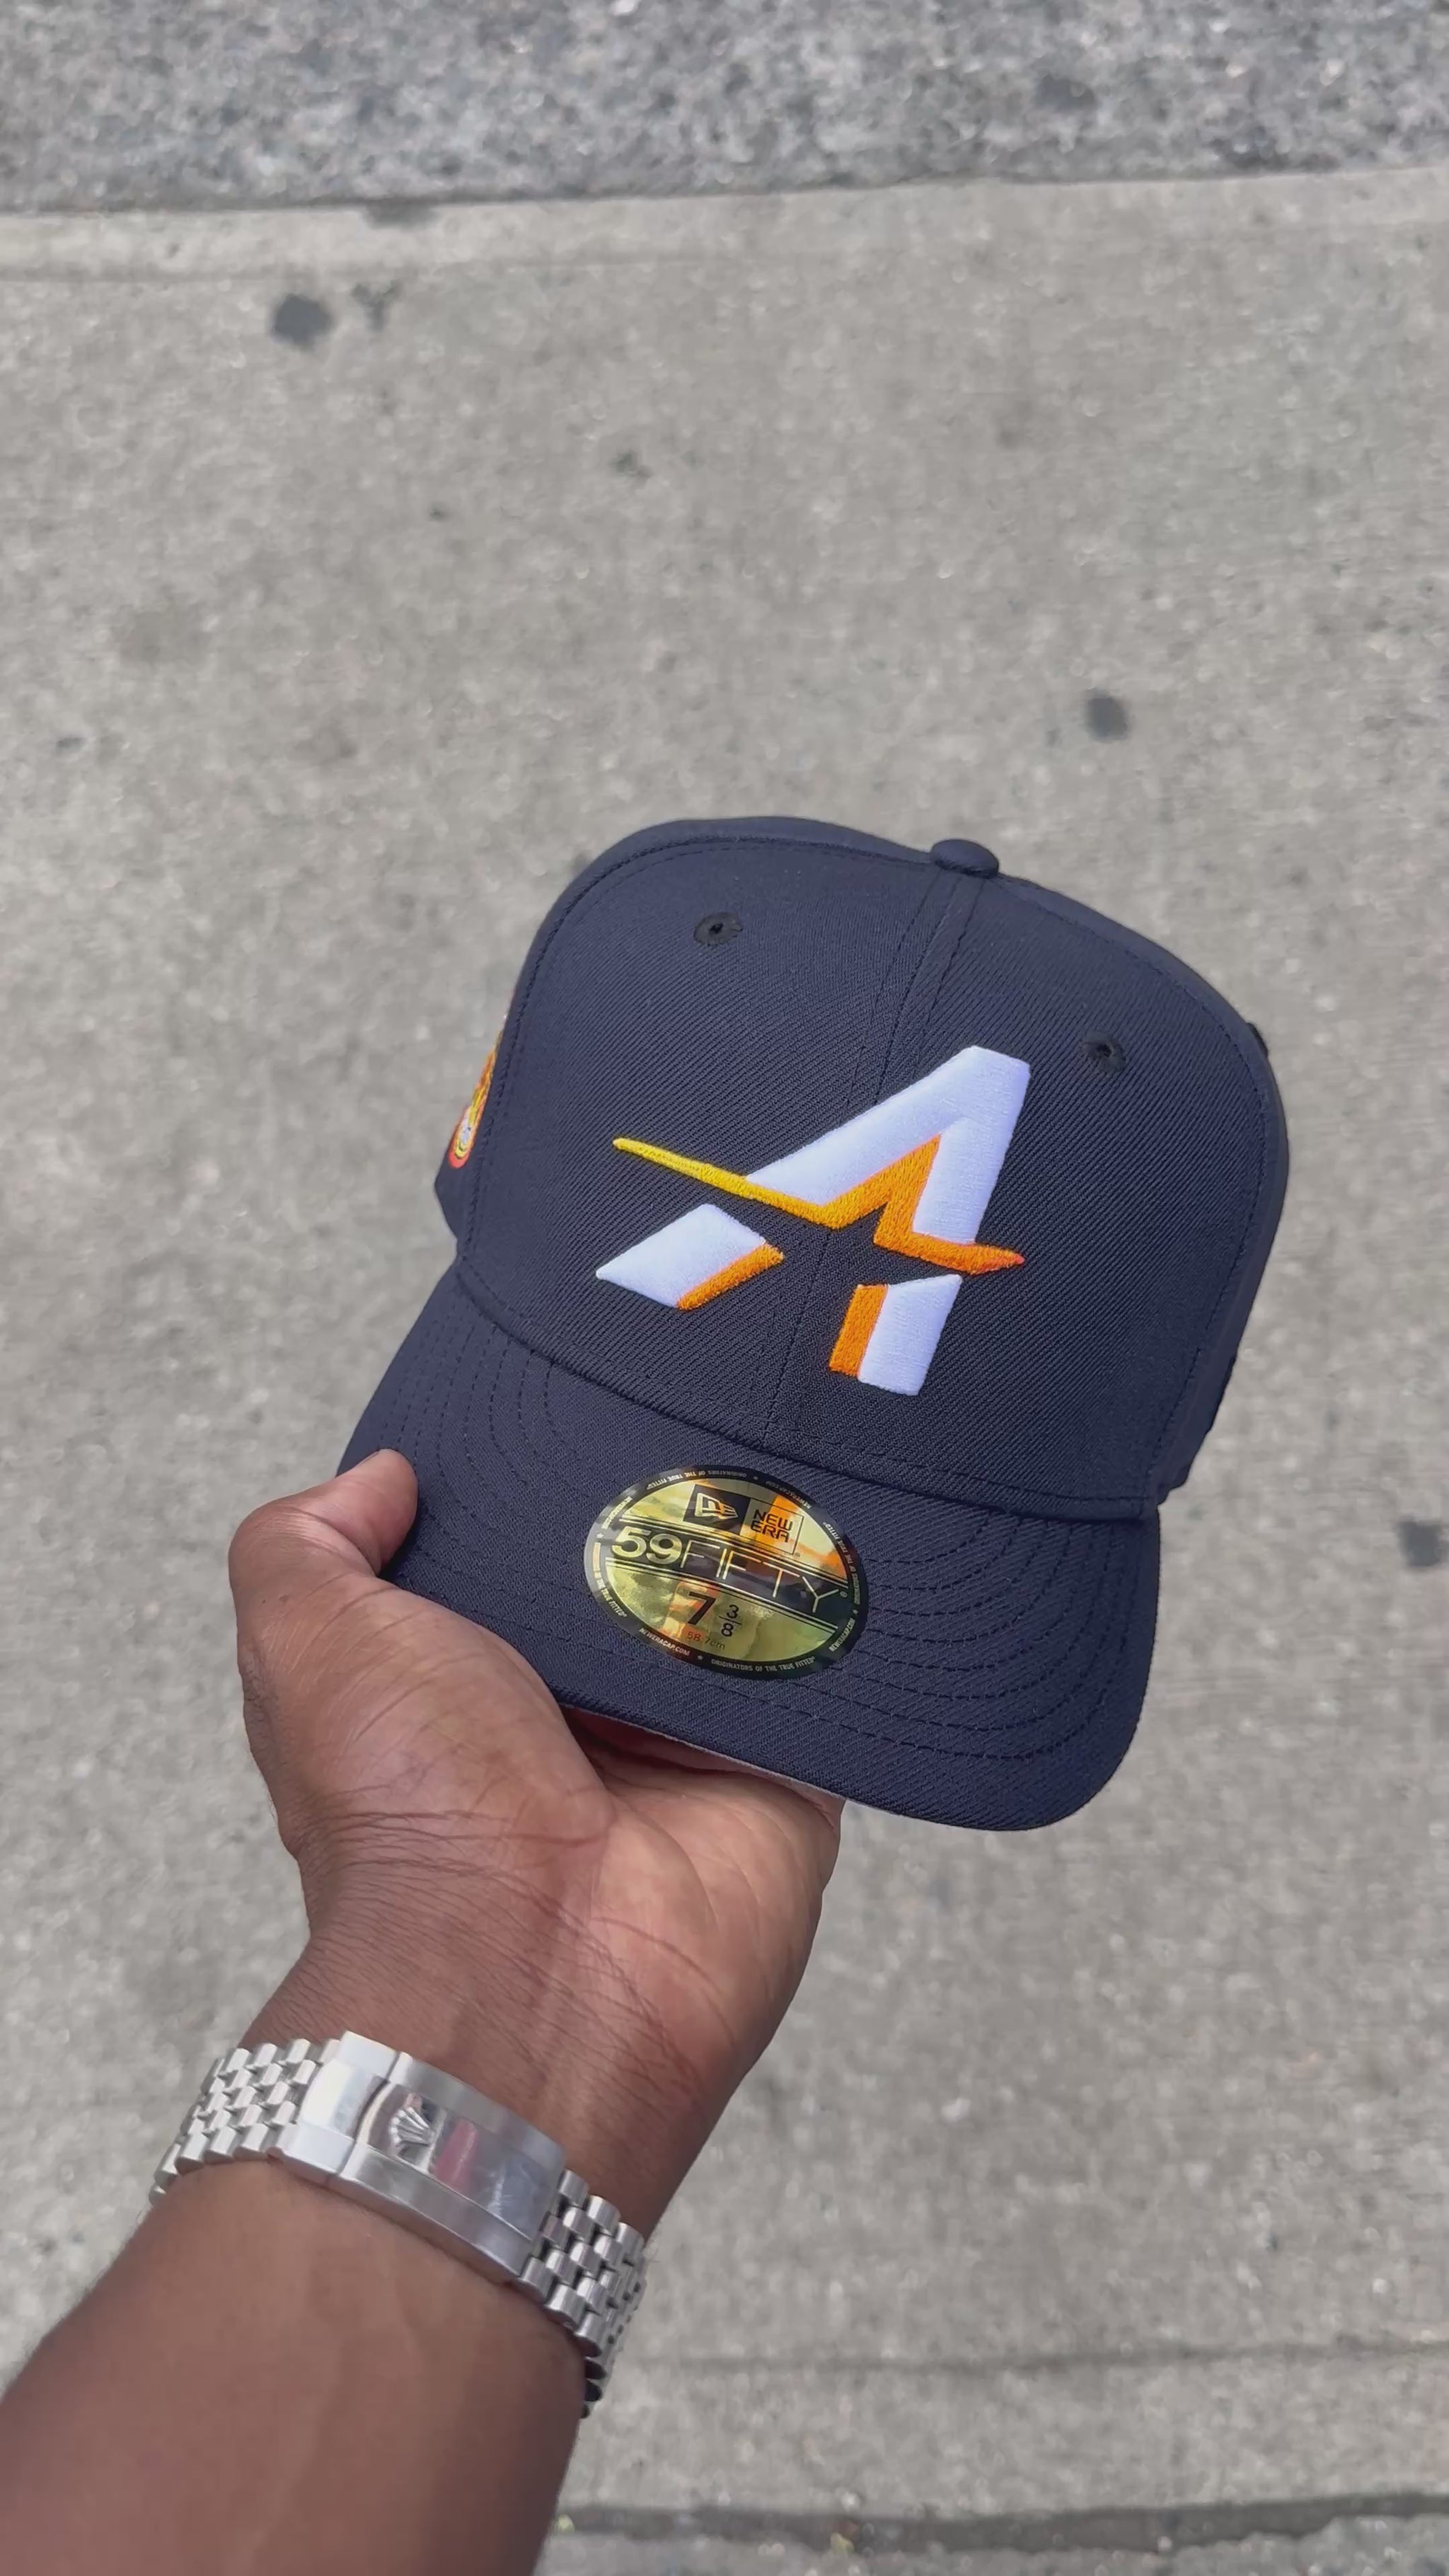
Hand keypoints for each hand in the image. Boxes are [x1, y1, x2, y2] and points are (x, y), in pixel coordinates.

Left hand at [231, 1450, 841, 2229]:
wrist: (535, 1967)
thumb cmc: (407, 1806)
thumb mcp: (308, 1643)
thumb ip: (308, 1544)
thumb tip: (383, 1477)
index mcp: (466, 1680)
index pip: (512, 1550)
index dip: (529, 1479)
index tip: (566, 1401)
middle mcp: (578, 1714)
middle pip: (639, 1565)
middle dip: (660, 1495)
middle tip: (693, 1404)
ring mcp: (688, 1748)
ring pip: (741, 1604)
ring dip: (758, 1543)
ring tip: (780, 1440)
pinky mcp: (784, 1780)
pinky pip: (830, 1675)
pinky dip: (843, 1616)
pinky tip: (848, 1532)